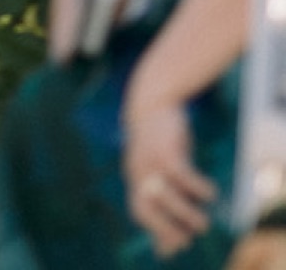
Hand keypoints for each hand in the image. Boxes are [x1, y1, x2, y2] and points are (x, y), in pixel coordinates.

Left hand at [124, 102, 216, 256]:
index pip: (139, 211)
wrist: (153, 98)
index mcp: (135, 177)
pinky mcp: (167, 149)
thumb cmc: (160, 139)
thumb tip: (176, 232)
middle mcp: (139, 171)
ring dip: (186, 214)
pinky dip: (198, 188)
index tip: (176, 247)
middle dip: (167, 228)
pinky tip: (211, 193)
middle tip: (189, 238)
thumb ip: (166, 196)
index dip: (156, 230)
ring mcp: (151, 160)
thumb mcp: (160, 166)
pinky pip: (182, 175)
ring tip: (204, 225)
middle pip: (147, 208)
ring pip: (166, 196)